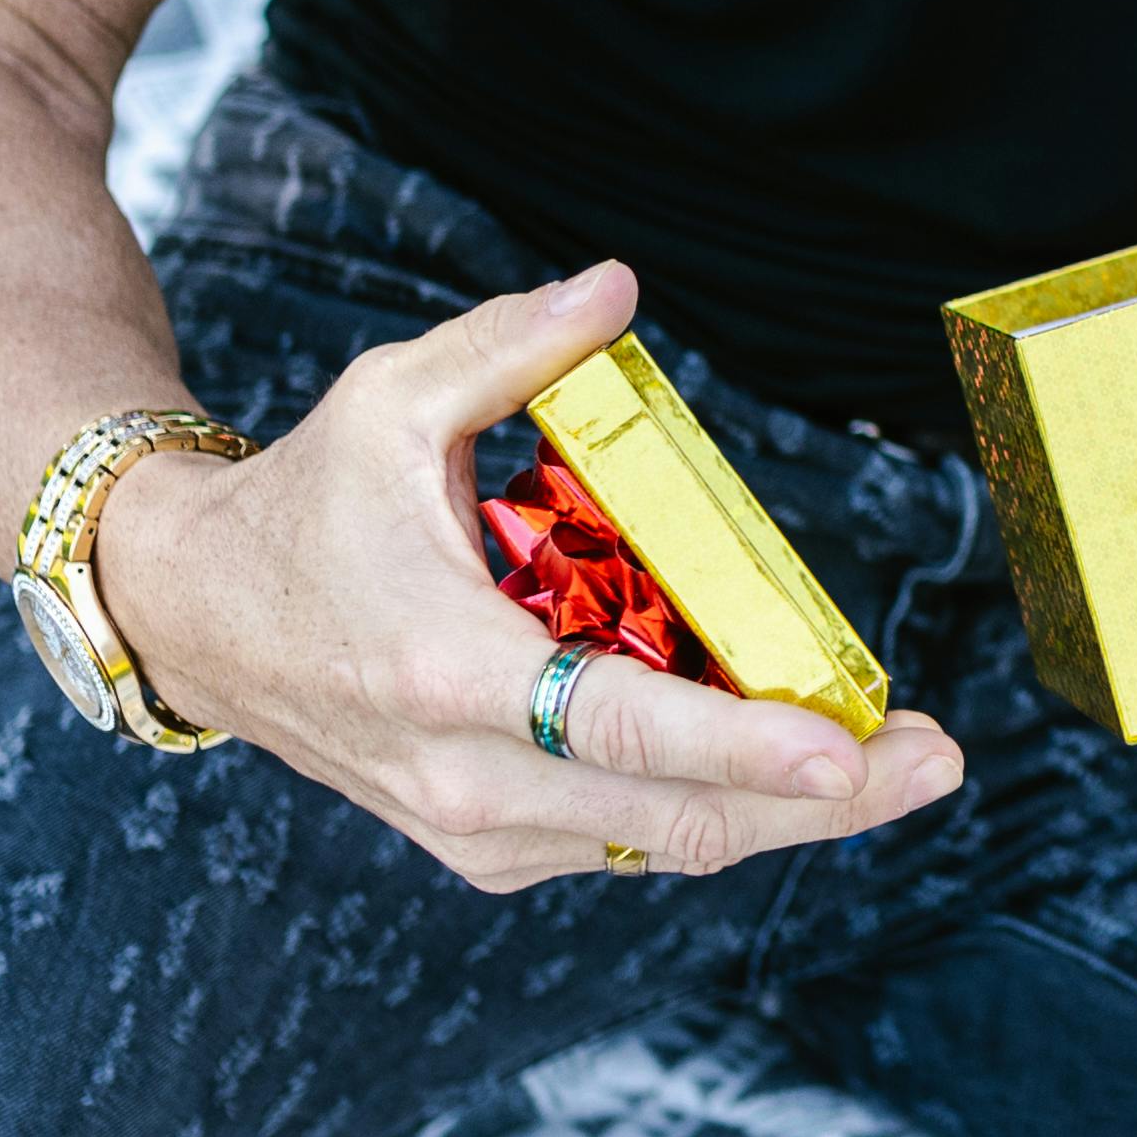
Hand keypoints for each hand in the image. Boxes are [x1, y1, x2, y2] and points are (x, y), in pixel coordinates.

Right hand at [83, 263, 965, 887]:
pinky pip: (628, 843)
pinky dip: (716, 811)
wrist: (198, 618)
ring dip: (788, 818)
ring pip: (665, 844)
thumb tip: (620, 288)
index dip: (748, 748)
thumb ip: (514, 346)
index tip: (852, 753)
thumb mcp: (391, 400)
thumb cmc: (305, 505)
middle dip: (823, 801)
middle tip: (938, 763)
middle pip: (677, 815)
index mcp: (446, 670)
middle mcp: (466, 774)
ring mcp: (476, 829)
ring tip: (901, 767)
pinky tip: (794, 771)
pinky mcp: (486, 848)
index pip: (622, 727)